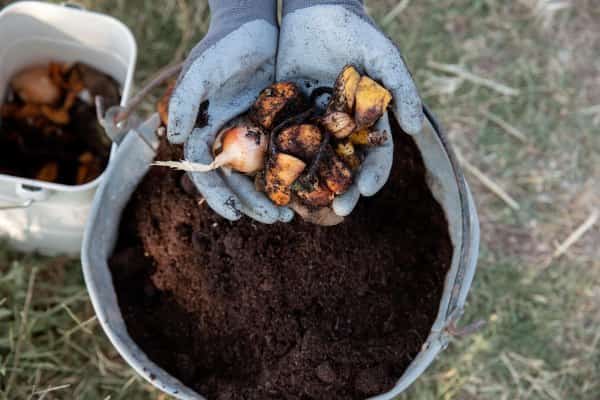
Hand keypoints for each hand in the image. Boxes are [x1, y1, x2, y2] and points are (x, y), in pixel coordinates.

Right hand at [167, 0, 292, 222]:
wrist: (254, 25)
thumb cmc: (224, 46)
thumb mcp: (202, 70)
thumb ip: (186, 101)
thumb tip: (177, 139)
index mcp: (206, 132)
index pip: (207, 172)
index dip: (218, 196)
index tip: (233, 216)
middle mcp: (229, 139)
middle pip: (238, 180)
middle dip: (253, 202)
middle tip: (277, 219)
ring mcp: (253, 135)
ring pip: (262, 174)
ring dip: (274, 195)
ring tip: (292, 213)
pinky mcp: (277, 126)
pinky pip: (284, 156)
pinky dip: (293, 173)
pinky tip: (307, 187)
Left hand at [277, 0, 422, 216]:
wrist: (317, 8)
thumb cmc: (357, 32)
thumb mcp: (384, 57)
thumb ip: (401, 90)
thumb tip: (414, 129)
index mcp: (366, 123)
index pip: (375, 157)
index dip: (373, 175)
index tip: (367, 191)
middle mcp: (340, 129)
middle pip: (344, 169)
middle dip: (343, 190)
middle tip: (337, 209)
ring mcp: (312, 124)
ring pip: (312, 162)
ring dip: (311, 185)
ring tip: (305, 205)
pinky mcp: (286, 114)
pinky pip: (283, 141)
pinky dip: (280, 161)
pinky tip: (275, 178)